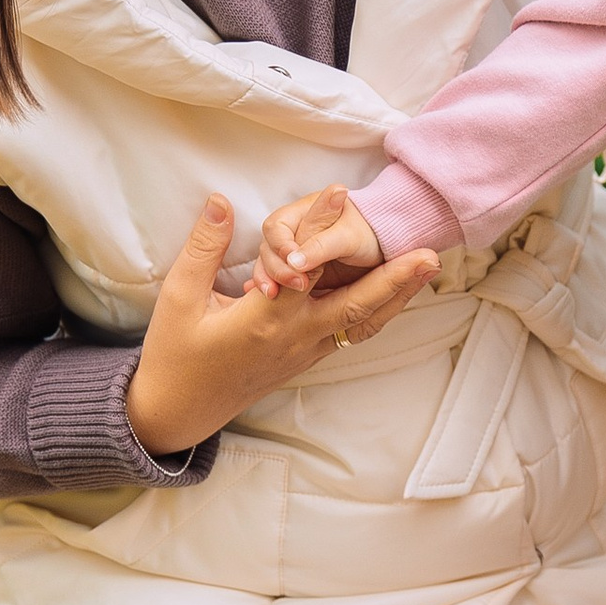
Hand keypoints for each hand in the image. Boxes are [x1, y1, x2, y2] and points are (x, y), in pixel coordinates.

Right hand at [125, 195, 436, 459]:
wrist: (180, 410)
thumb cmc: (175, 354)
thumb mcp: (179, 298)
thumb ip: (203, 249)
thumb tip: (219, 202)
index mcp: (265, 319)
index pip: (304, 267)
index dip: (321, 227)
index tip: (342, 194)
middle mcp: (295, 337)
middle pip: (356, 305)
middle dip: (395, 279)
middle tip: (430, 253)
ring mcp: (305, 351)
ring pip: (361, 324)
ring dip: (396, 297)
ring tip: (426, 269)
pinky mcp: (306, 358)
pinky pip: (350, 334)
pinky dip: (375, 313)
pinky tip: (393, 295)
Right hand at [250, 183, 382, 294]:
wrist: (389, 251)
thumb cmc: (371, 235)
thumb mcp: (348, 238)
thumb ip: (321, 244)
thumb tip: (294, 261)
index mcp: (303, 213)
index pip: (275, 228)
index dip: (281, 246)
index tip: (294, 263)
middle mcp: (294, 232)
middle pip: (269, 249)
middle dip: (275, 268)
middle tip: (296, 285)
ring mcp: (295, 254)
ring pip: (270, 267)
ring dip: (270, 281)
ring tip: (273, 295)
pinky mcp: (299, 274)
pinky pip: (278, 283)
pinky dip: (274, 290)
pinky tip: (272, 298)